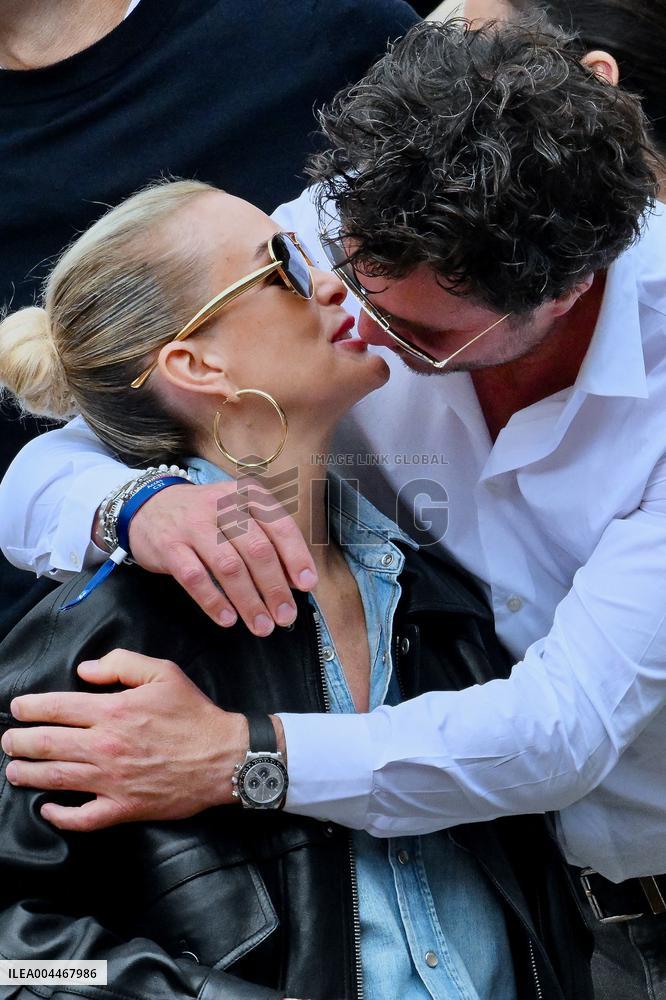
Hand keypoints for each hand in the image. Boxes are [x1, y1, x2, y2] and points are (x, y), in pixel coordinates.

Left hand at [2, 651, 249, 831]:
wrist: (224, 757)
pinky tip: (48, 809)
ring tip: (14, 770)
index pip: (56, 708)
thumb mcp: (163, 673)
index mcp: (113, 711)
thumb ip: (121, 663)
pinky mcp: (122, 808)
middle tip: (9, 741)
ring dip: (28, 774)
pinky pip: (82, 817)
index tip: (18, 708)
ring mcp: (112, 780)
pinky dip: (60, 815)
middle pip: (47, 744)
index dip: (30, 708)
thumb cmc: (194, 714)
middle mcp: (105, 746)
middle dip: (20, 742)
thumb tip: (85, 671)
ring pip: (56, 779)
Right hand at [127, 481, 317, 635]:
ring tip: (261, 625)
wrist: (148, 506)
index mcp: (247, 494)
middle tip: (285, 616)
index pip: (279, 525)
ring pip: (229, 567)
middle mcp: (222, 505)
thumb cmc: (206, 518)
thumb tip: (295, 580)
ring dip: (249, 601)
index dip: (296, 557)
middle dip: (275, 588)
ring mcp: (193, 525)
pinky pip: (195, 578)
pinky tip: (227, 619)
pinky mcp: (169, 546)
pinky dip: (214, 601)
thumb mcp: (239, 514)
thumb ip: (267, 540)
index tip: (307, 585)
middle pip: (256, 550)